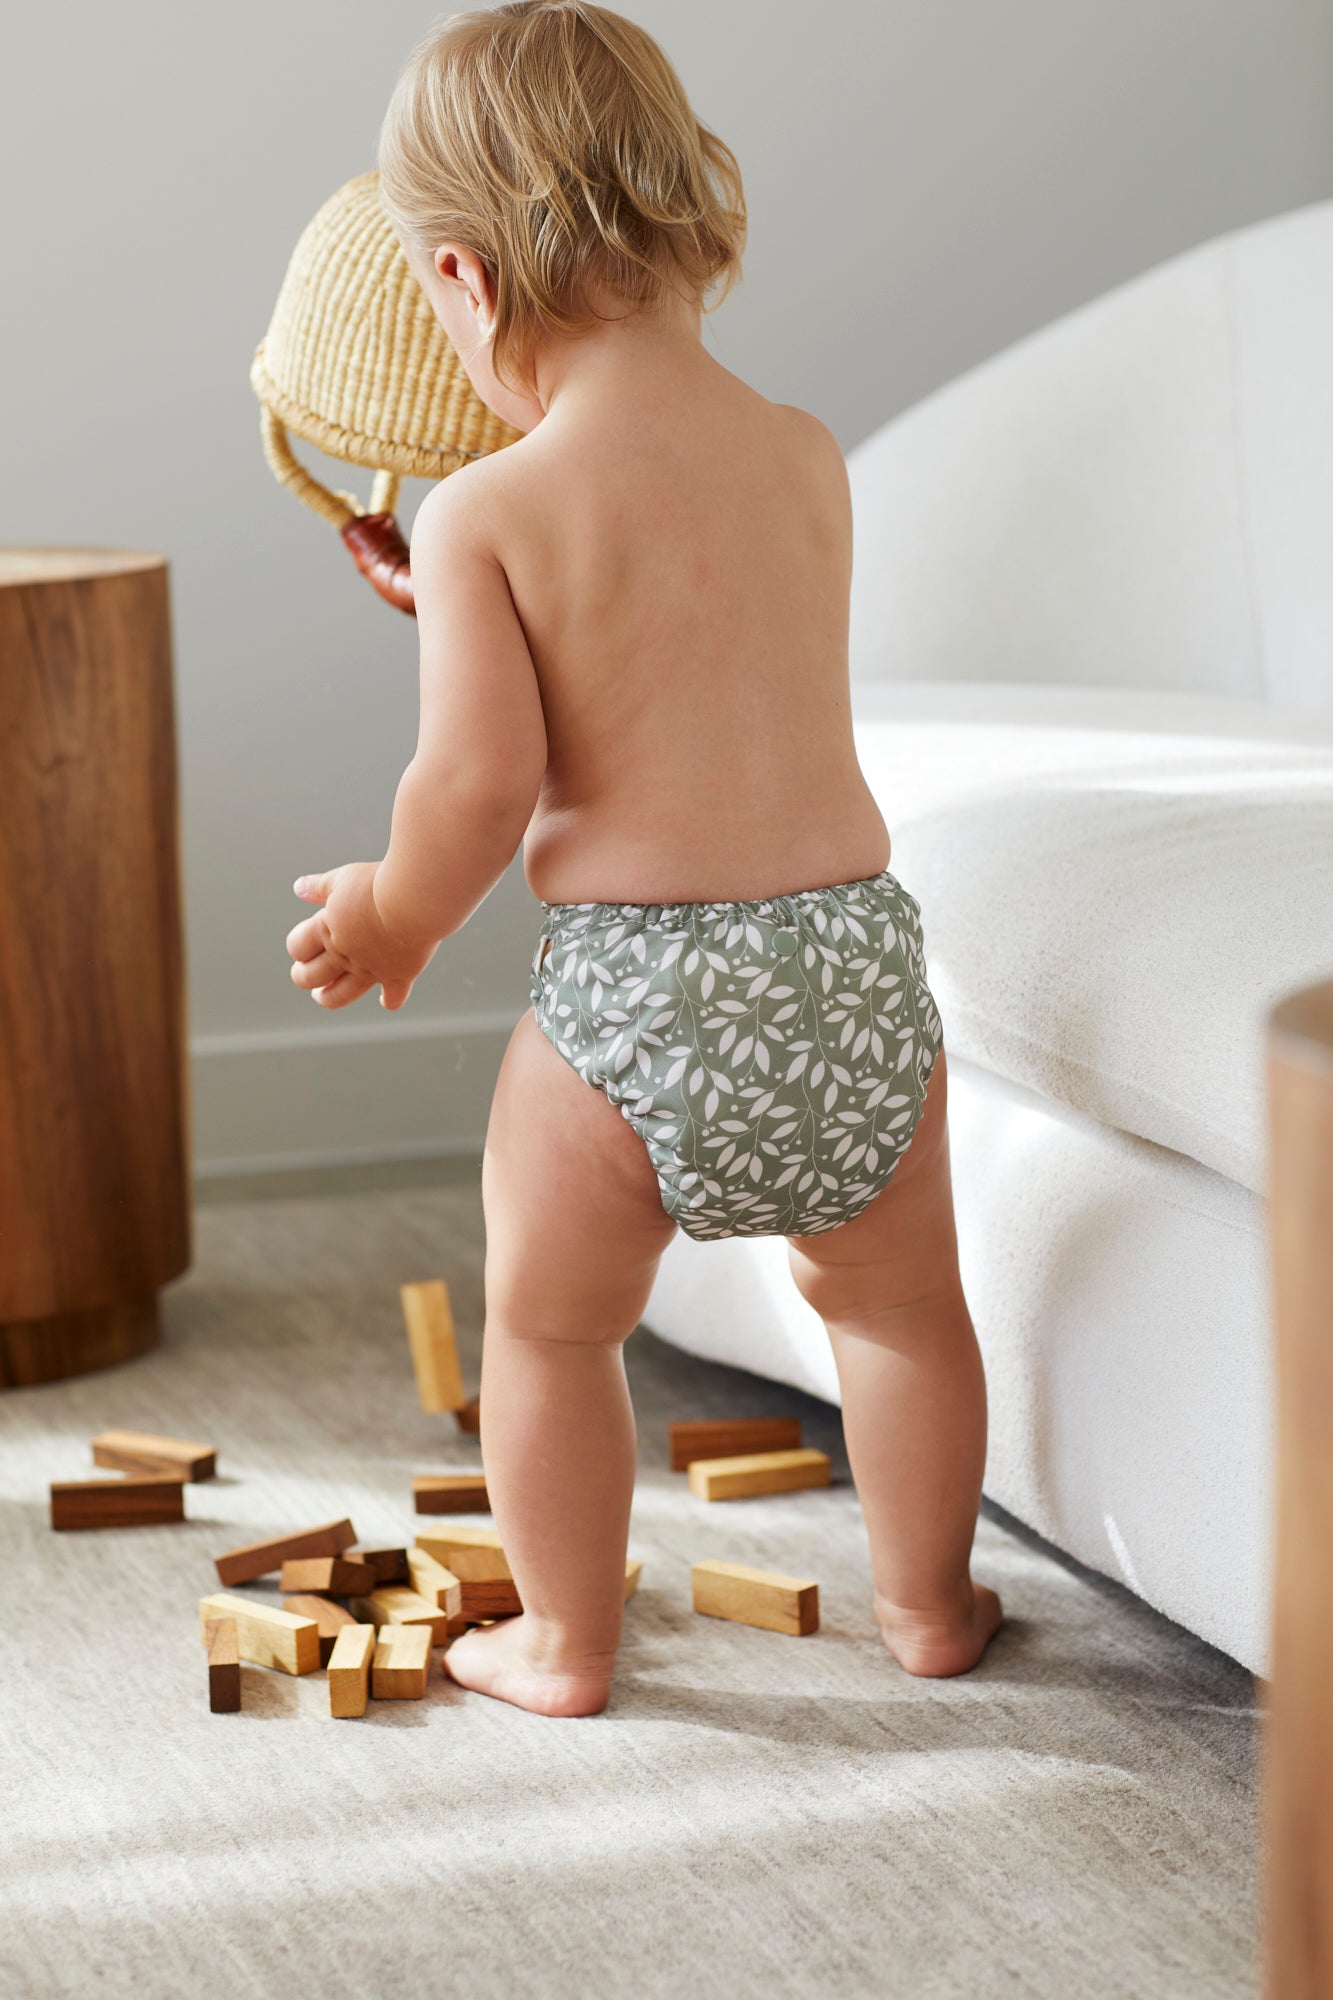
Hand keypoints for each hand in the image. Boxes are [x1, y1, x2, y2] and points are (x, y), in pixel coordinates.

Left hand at [286, 862, 437, 1010]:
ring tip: (324, 997)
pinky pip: (393, 997)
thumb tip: (299, 888)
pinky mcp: (399, 975)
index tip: (302, 946)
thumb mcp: (344, 878)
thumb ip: (319, 886)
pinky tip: (386, 1000)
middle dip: (303, 977)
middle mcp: (344, 954)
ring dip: (329, 998)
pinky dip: (390, 1001)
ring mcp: (371, 969)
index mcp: (328, 929)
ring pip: (341, 995)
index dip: (297, 947)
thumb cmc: (380, 885)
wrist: (413, 902)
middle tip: (303, 975)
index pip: (298, 947)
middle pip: (310, 977)